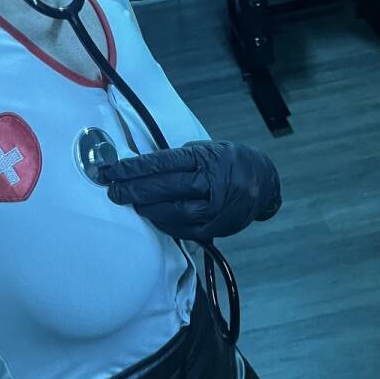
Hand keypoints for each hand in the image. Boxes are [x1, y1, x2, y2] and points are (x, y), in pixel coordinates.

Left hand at [100, 140, 281, 241]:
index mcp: (208, 159)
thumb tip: (144, 167)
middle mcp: (213, 183)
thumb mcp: (210, 150)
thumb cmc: (231, 163)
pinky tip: (151, 216)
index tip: (114, 170)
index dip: (136, 168)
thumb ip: (182, 159)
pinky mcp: (216, 228)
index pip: (165, 162)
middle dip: (134, 189)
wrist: (266, 184)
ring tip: (129, 202)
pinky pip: (184, 228)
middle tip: (113, 190)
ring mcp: (216, 208)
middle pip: (165, 187)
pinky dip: (164, 223)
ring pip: (173, 210)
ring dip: (147, 208)